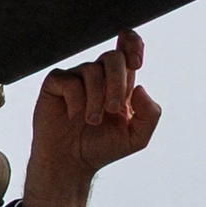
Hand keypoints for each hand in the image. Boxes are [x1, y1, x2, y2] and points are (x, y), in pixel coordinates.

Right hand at [20, 33, 159, 206]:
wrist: (72, 163)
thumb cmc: (102, 148)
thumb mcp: (136, 137)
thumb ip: (149, 114)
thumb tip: (141, 87)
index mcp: (119, 83)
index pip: (127, 48)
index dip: (132, 43)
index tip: (137, 62)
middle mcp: (97, 76)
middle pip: (113, 57)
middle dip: (118, 84)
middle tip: (114, 110)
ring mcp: (75, 78)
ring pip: (92, 70)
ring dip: (96, 99)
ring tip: (92, 120)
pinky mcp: (55, 84)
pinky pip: (69, 80)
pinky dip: (76, 101)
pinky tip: (74, 116)